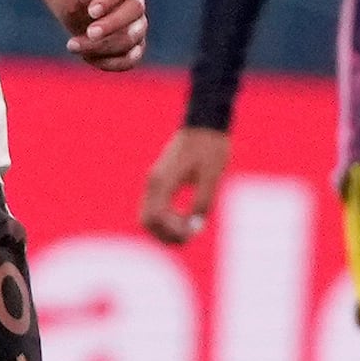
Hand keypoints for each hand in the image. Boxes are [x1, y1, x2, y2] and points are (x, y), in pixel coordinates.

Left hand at [58, 0, 146, 70]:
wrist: (77, 10)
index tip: (91, 11)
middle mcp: (134, 2)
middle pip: (134, 10)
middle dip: (112, 24)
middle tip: (89, 33)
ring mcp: (138, 25)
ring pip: (132, 37)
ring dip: (104, 45)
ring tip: (73, 45)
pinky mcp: (135, 47)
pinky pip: (131, 59)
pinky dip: (112, 62)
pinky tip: (88, 58)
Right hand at [140, 123, 229, 242]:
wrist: (206, 123)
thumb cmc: (211, 147)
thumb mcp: (212, 176)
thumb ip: (203, 201)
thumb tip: (195, 227)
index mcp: (163, 180)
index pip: (155, 217)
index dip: (171, 231)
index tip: (192, 233)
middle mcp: (153, 182)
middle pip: (147, 220)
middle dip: (166, 234)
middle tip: (189, 236)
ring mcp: (154, 181)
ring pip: (148, 215)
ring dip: (165, 227)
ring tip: (188, 229)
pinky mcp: (159, 180)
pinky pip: (155, 206)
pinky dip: (165, 218)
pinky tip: (183, 218)